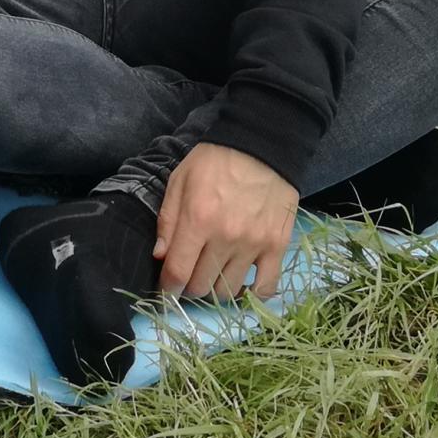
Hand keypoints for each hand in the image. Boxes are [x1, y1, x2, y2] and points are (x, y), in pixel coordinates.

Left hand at [154, 143, 298, 301]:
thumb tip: (160, 257)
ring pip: (229, 290)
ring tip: (213, 275)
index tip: (165, 291)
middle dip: (189, 287)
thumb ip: (168, 220)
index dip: (167, 289)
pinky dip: (253, 293)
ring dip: (215, 289)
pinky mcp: (277, 245)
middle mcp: (226, 237)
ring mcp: (254, 244)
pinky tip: (242, 285)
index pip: (177, 272)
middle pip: (201, 285)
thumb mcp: (180, 180)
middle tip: (189, 276)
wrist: (262, 144)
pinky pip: (266, 286)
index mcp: (198, 219)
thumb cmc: (215, 160)